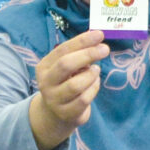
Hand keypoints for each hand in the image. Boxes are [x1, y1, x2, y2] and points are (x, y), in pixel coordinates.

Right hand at [28, 27, 108, 149]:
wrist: (56, 114)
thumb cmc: (65, 83)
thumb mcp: (67, 68)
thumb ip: (77, 55)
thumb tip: (97, 40)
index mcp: (44, 67)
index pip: (62, 50)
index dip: (82, 41)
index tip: (99, 34)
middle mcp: (45, 83)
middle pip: (66, 64)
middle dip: (88, 54)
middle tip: (104, 49)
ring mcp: (54, 100)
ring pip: (75, 84)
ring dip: (91, 75)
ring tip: (96, 71)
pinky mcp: (66, 113)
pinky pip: (84, 99)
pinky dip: (93, 89)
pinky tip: (94, 84)